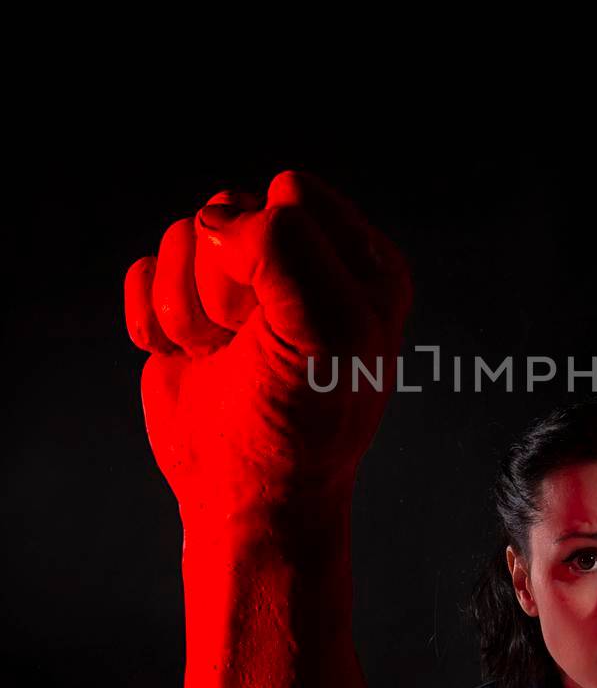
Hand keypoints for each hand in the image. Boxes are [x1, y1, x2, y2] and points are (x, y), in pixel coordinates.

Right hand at [124, 169, 412, 520]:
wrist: (245, 493)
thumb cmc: (302, 422)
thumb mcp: (327, 333)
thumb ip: (286, 251)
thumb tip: (216, 221)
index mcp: (361, 259)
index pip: (289, 193)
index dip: (271, 250)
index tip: (284, 318)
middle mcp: (303, 258)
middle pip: (228, 207)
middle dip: (223, 282)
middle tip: (249, 342)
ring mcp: (240, 279)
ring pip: (181, 234)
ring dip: (187, 308)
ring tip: (221, 354)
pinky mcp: (185, 302)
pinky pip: (143, 270)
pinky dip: (154, 322)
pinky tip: (188, 358)